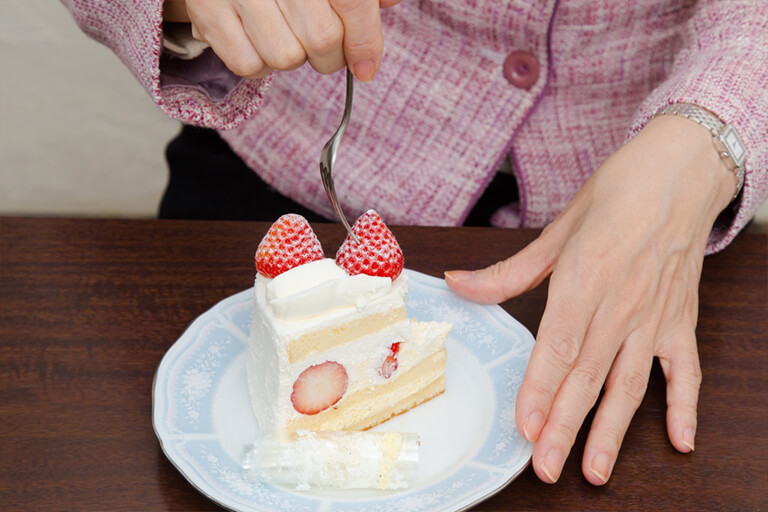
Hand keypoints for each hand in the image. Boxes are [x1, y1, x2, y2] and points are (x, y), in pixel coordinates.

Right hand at [163, 0, 402, 79]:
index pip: (351, 3)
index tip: (366, 67)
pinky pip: (248, 65)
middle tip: (324, 47)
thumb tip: (389, 4)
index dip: (365, 41)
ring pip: (286, 58)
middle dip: (331, 56)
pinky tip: (259, 40)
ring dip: (294, 58)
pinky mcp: (206, 10)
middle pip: (322, 39)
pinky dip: (260, 65)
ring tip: (286, 35)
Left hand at [446, 115, 735, 483]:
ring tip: (596, 470)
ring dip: (613, 430)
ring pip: (631, 382)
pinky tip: (679, 440)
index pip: (557, 346)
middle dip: (565, 425)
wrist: (680, 171)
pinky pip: (684, 369)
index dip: (539, 389)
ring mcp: (654, 316)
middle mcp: (620, 304)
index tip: (524, 426)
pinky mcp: (681, 319)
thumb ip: (508, 271)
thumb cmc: (617, 194)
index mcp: (584, 278)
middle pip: (588, 375)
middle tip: (547, 468)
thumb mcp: (557, 230)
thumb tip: (458, 284)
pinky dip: (684, 405)